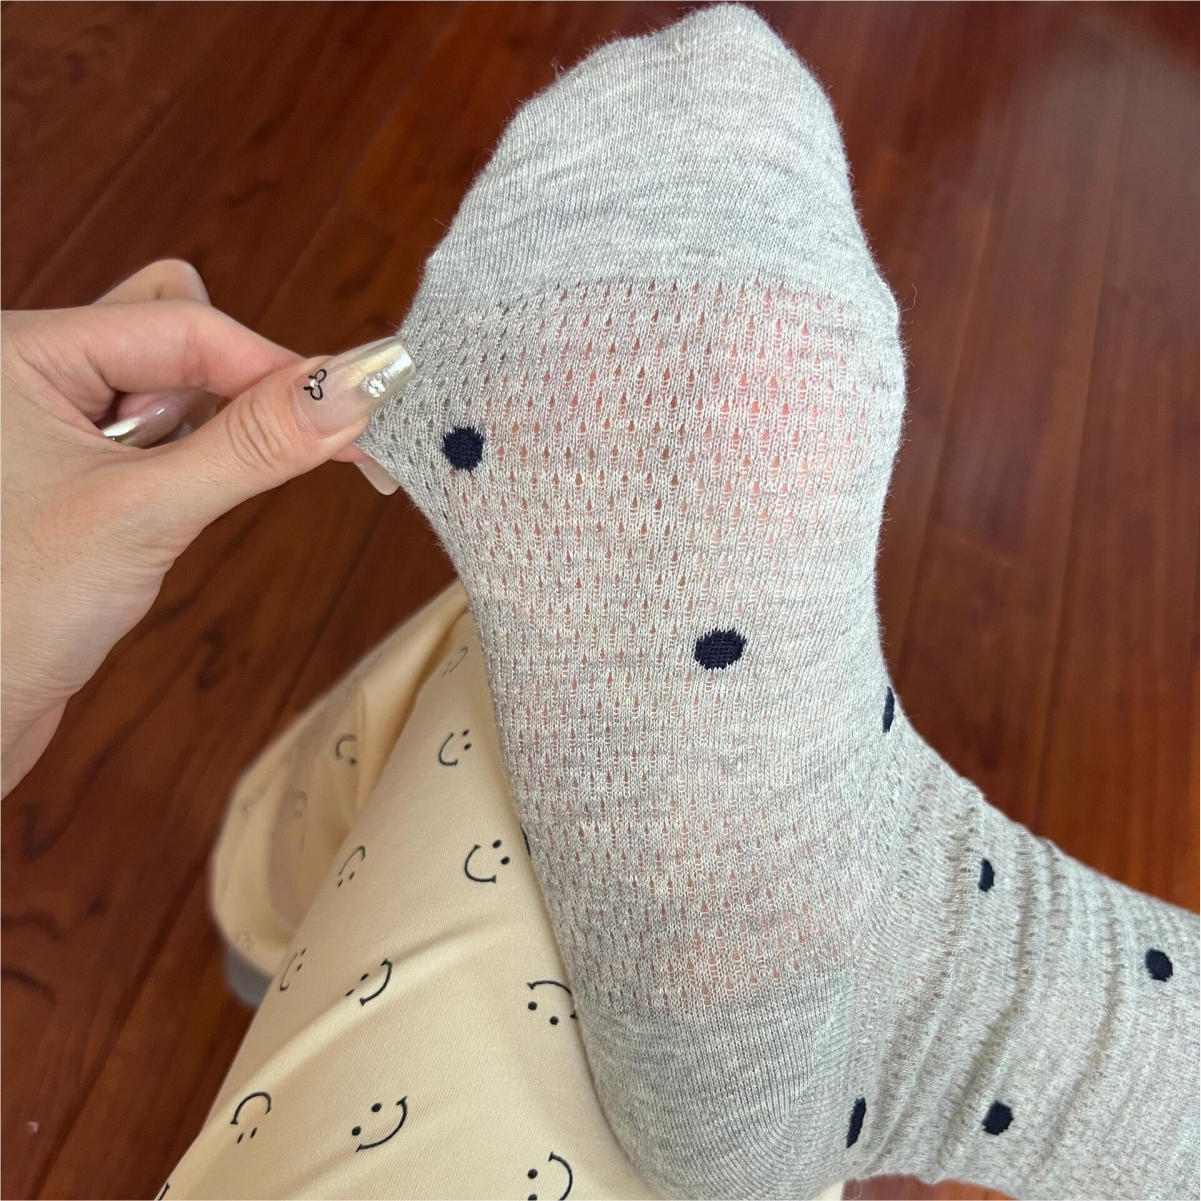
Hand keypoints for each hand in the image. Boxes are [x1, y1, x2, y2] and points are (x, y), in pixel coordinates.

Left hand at [1, 260, 408, 796]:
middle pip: (176, 331)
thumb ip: (254, 445)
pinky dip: (197, 459)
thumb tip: (352, 391)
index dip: (275, 366)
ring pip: (176, 381)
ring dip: (212, 434)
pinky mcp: (81, 462)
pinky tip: (172, 509)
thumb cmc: (10, 612)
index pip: (183, 322)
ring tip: (174, 502)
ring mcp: (57, 415)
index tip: (354, 406)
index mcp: (21, 349)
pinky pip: (165, 429)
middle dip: (235, 389)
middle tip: (272, 450)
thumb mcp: (145, 514)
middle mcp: (35, 367)